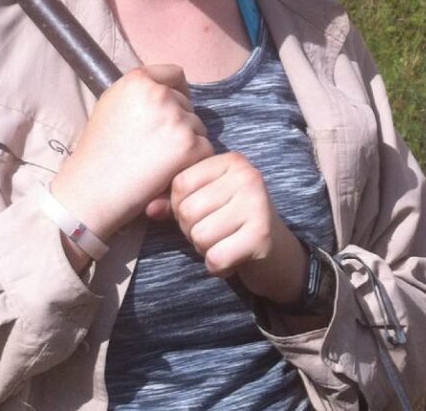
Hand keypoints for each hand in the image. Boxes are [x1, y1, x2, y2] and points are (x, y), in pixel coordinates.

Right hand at [49, 64, 212, 240]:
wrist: (92, 190)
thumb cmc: (98, 151)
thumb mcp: (111, 104)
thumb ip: (140, 90)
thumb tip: (168, 88)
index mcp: (138, 80)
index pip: (175, 74)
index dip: (175, 91)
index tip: (168, 109)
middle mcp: (160, 94)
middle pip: (187, 104)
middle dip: (178, 122)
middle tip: (154, 146)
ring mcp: (176, 119)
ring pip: (198, 127)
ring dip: (186, 143)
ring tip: (158, 161)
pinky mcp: (189, 146)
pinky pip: (205, 149)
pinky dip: (192, 163)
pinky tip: (168, 172)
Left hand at [170, 152, 307, 304]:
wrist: (276, 253)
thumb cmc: (232, 222)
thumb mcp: (206, 202)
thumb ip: (175, 201)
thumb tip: (149, 209)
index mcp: (231, 160)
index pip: (180, 183)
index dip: (178, 206)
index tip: (200, 213)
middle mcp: (247, 176)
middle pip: (187, 210)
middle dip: (191, 230)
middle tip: (214, 232)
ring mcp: (257, 205)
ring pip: (199, 235)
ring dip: (205, 249)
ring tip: (224, 243)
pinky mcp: (261, 237)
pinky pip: (215, 257)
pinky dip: (217, 266)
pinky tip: (232, 259)